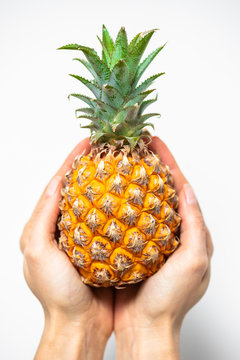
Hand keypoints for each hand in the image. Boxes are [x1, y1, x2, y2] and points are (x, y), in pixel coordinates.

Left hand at [20, 138, 112, 359]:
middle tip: (112, 149)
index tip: (89, 142)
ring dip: (114, 184)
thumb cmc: (55, 294)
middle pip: (85, 188)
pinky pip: (118, 220)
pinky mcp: (108, 246)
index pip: (61, 183)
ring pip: (104, 202)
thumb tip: (57, 183)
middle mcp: (71, 226)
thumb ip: (43, 217)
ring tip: (128, 166)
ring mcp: (92, 235)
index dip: (74, 160)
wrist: (79, 325)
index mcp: (50, 223)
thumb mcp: (38, 252)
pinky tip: (138, 199)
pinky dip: (126, 206)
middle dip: (97, 167)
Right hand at [114, 136, 212, 359]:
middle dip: (147, 165)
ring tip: (117, 162)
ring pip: (138, 201)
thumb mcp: (193, 262)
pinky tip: (104, 195)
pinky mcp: (130, 245)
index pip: (179, 187)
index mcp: (188, 230)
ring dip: (129, 181)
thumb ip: (194, 226)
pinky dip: (115, 202)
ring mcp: (147, 237)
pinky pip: (123, 217)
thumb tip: (187, 191)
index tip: (155, 141)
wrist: (146, 328)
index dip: (168, 162)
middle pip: (157, 189)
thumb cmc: (171, 301)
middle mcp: (168, 230)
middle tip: (133, 145)